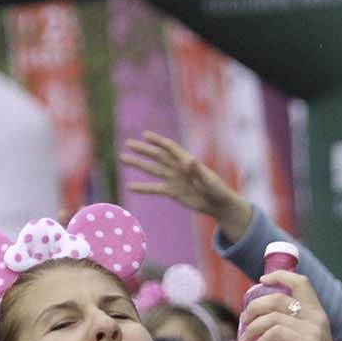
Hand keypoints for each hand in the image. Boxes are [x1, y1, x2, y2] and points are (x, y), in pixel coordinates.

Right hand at [119, 131, 252, 243]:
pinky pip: (154, 188)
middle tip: (128, 144)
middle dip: (143, 149)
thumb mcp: (209, 181)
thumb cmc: (218, 190)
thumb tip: (189, 160)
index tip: (145, 135)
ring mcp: (173, 179)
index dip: (158, 141)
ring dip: (138, 164)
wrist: (218, 205)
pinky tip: (130, 187)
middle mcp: (178, 167)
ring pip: (152, 169)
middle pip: (157, 156)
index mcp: (187, 161)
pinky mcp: (172, 191)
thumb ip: (198, 171)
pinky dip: (142, 188)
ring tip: (123, 158)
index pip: (170, 148)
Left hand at [238, 271, 341, 340]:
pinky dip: (260, 340)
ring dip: (252, 327)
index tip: (261, 281)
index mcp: (318, 315)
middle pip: (278, 298)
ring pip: (273, 316)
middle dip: (254, 307)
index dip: (280, 276)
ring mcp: (313, 332)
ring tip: (245, 340)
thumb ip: (292, 332)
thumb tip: (260, 327)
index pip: (301, 282)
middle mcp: (317, 319)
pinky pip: (276, 333)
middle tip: (244, 322)